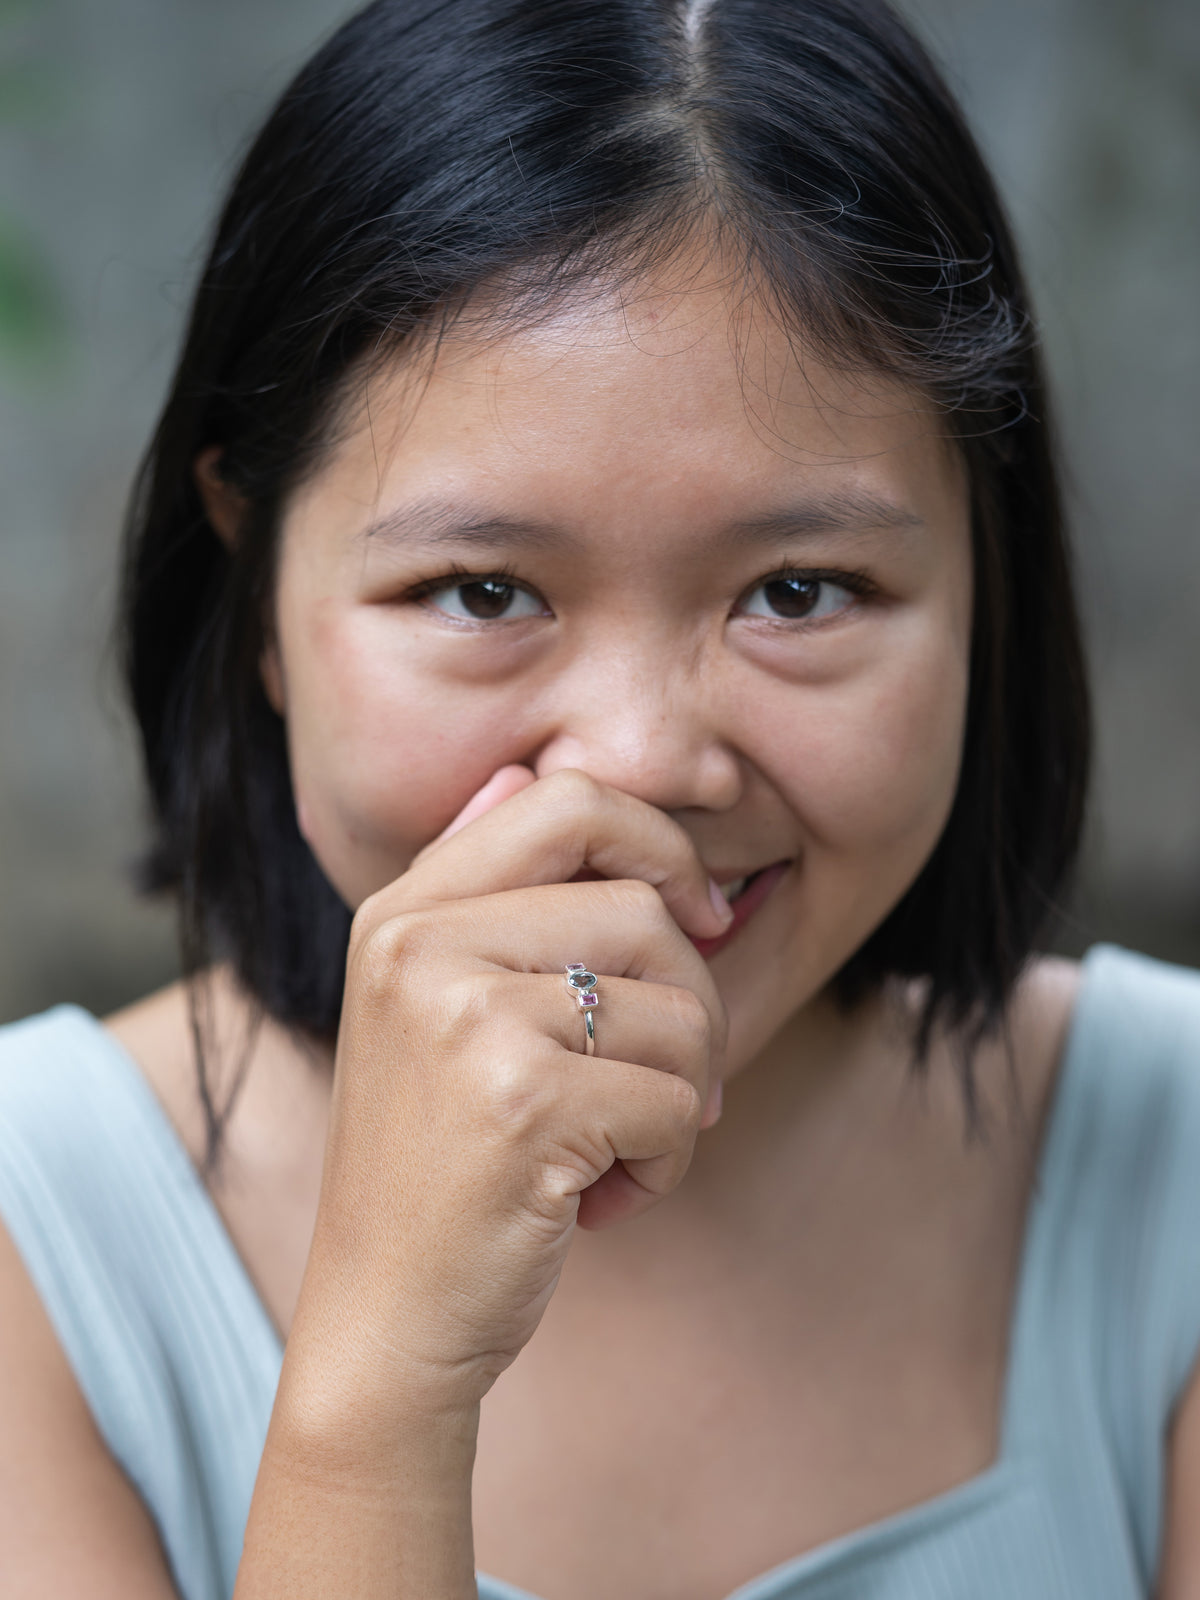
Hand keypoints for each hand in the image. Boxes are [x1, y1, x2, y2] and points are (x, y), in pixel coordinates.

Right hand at [290, 766, 731, 1429]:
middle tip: (666, 1081)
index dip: (658, 845)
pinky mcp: (520, 1103)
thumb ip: (480, 888)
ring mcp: (466, 1020)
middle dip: (692, 1003)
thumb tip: (525, 766)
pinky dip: (668, 1160)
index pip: (567, 800)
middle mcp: (421, 945)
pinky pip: (674, 1101)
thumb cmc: (435, 1164)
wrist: (383, 1319)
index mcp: (403, 910)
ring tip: (617, 1148)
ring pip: (677, 1009)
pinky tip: (607, 1197)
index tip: (696, 915)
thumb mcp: (429, 1007)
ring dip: (681, 1095)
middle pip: (644, 909)